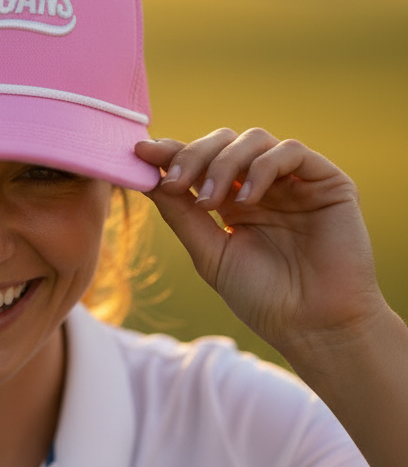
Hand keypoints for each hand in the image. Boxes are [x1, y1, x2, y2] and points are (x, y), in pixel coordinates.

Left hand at [135, 128, 385, 358]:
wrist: (313, 326)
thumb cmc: (263, 298)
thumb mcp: (210, 254)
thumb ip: (182, 215)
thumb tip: (149, 179)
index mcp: (233, 201)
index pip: (200, 163)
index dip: (172, 152)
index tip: (140, 152)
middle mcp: (262, 185)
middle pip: (223, 142)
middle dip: (193, 155)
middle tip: (175, 182)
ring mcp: (294, 181)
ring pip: (254, 139)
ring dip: (223, 163)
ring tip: (209, 202)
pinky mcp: (327, 181)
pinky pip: (292, 152)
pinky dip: (262, 168)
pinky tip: (247, 200)